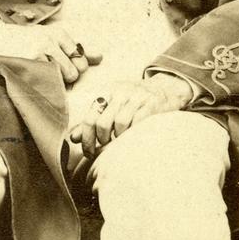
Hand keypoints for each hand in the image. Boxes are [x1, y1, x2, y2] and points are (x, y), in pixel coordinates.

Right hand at [0, 18, 101, 84]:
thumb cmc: (27, 41)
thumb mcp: (52, 38)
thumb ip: (77, 48)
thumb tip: (101, 57)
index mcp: (60, 33)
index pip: (82, 59)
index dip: (74, 69)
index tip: (60, 69)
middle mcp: (52, 40)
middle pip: (76, 70)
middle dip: (67, 77)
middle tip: (51, 75)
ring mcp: (41, 50)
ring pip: (65, 77)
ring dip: (57, 83)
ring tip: (43, 76)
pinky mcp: (30, 61)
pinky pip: (49, 81)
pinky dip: (45, 85)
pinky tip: (35, 79)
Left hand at [69, 73, 193, 157]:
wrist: (165, 87)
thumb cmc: (133, 100)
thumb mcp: (112, 104)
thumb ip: (93, 120)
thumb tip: (73, 138)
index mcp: (107, 92)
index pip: (89, 118)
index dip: (86, 139)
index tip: (88, 152)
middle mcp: (120, 92)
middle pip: (102, 123)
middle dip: (101, 141)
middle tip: (105, 147)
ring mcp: (136, 97)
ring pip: (120, 124)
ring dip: (118, 139)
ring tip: (120, 141)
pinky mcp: (152, 104)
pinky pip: (138, 123)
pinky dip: (133, 134)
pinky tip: (133, 137)